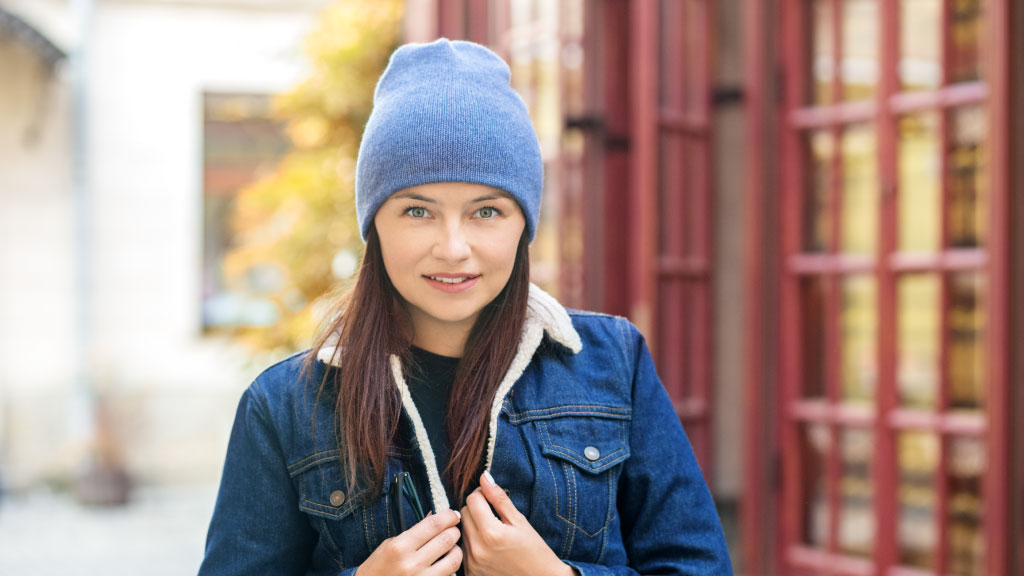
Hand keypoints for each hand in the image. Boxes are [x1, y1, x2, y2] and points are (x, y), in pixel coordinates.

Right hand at [355, 508, 462, 575]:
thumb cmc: (378, 566)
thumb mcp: (391, 544)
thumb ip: (414, 531)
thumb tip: (436, 516)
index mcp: (400, 546)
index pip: (433, 525)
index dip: (448, 516)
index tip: (453, 514)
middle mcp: (411, 563)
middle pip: (447, 539)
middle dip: (454, 531)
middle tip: (453, 529)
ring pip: (454, 559)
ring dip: (456, 550)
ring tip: (451, 547)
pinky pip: (449, 575)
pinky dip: (450, 566)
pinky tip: (445, 562)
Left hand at [460, 471, 574, 575]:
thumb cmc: (534, 551)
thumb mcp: (519, 521)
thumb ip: (499, 498)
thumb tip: (484, 476)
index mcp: (491, 532)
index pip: (472, 499)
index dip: (482, 494)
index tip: (491, 498)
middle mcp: (477, 549)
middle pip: (463, 514)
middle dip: (476, 509)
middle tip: (493, 515)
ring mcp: (472, 563)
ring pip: (462, 531)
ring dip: (473, 527)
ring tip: (492, 533)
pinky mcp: (470, 573)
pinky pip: (463, 549)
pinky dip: (472, 544)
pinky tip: (488, 547)